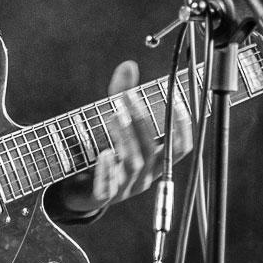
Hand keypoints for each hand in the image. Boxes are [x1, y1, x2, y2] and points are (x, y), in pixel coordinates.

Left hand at [71, 60, 192, 214]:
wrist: (80, 190)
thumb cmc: (106, 153)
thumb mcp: (117, 124)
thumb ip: (122, 94)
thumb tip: (128, 65)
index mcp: (155, 162)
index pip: (180, 148)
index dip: (182, 126)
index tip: (176, 99)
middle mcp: (145, 176)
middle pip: (153, 150)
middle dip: (141, 121)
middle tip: (127, 96)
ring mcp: (126, 188)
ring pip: (133, 163)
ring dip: (125, 138)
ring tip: (115, 115)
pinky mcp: (104, 196)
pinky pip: (108, 188)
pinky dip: (107, 171)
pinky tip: (104, 154)